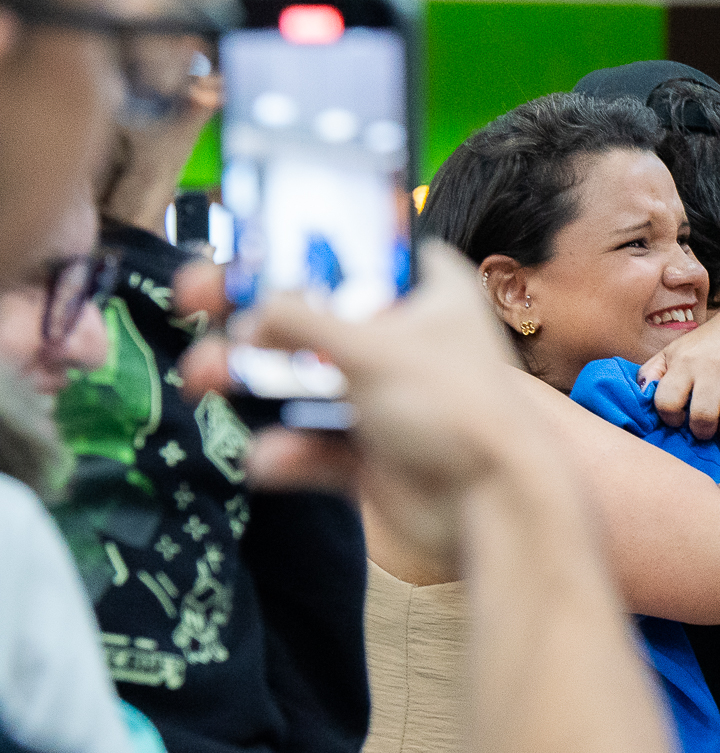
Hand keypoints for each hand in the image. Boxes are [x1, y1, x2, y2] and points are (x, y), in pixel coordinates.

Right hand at [175, 243, 528, 563]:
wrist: (492, 510)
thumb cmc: (456, 409)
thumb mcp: (372, 347)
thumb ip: (302, 320)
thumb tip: (249, 313)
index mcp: (431, 291)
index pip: (363, 248)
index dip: (306, 242)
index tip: (245, 242)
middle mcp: (410, 339)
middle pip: (317, 314)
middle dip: (252, 315)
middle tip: (194, 300)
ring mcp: (391, 398)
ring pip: (305, 381)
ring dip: (251, 379)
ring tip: (204, 378)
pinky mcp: (376, 454)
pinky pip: (316, 445)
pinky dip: (288, 450)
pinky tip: (268, 458)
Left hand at [639, 298, 719, 441]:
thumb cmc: (708, 343)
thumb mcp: (675, 350)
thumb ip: (652, 371)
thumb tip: (640, 393)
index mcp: (686, 361)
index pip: (667, 401)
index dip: (670, 418)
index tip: (679, 417)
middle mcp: (715, 365)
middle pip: (703, 414)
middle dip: (702, 431)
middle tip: (706, 428)